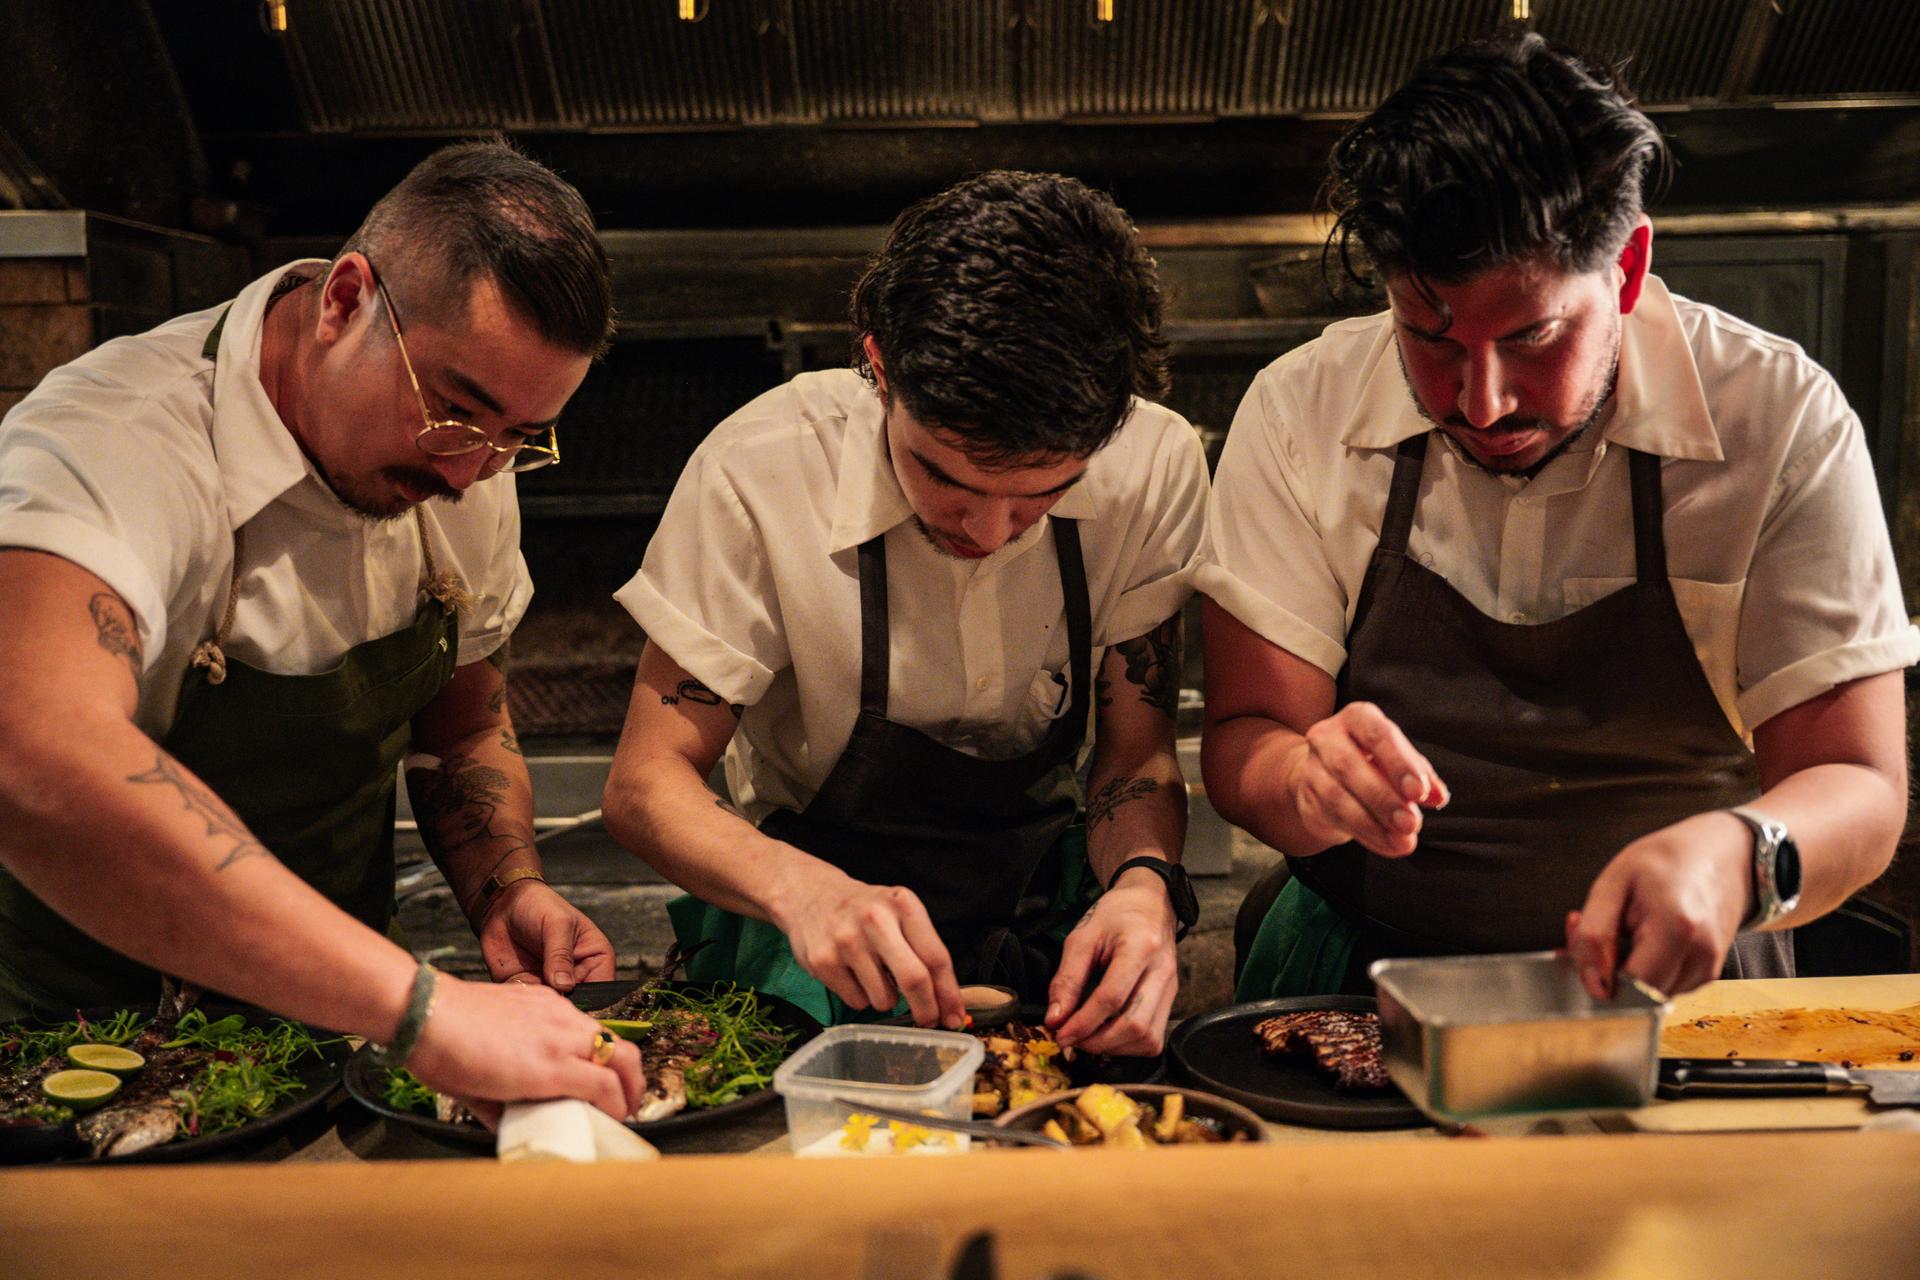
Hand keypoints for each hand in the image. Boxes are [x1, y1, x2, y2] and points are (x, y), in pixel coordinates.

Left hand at [405, 975, 646, 1127]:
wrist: (426, 1011)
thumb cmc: (445, 1057)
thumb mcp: (480, 1103)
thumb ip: (511, 1116)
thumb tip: (522, 1126)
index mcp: (549, 1068)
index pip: (609, 1089)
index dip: (619, 1110)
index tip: (614, 1120)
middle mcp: (561, 1037)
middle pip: (624, 1056)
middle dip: (635, 1083)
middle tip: (629, 1102)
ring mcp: (556, 1012)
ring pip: (607, 1034)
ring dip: (614, 1059)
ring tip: (604, 1077)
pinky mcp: (544, 997)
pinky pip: (579, 1018)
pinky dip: (585, 1037)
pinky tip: (568, 1050)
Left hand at [476, 879, 618, 992]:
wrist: (504, 904)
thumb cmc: (540, 906)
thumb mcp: (557, 925)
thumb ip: (561, 955)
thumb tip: (564, 986)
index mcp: (596, 959)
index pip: (603, 990)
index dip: (592, 1003)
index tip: (573, 1004)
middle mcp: (577, 977)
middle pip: (577, 1005)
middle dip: (563, 1006)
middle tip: (547, 995)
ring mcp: (551, 985)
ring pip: (550, 1008)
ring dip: (539, 1005)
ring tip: (529, 985)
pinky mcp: (528, 988)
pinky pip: (526, 1004)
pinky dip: (521, 1001)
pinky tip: (515, 986)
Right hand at [774, 869, 965, 1029]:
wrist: (810, 895)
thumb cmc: (864, 909)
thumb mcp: (897, 912)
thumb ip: (922, 948)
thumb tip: (946, 1000)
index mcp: (903, 905)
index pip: (936, 957)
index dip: (949, 993)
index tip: (955, 1016)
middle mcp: (876, 919)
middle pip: (914, 979)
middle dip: (927, 1010)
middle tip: (929, 1021)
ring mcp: (847, 941)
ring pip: (884, 999)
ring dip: (887, 999)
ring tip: (874, 975)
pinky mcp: (823, 961)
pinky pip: (856, 1002)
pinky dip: (860, 997)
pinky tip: (851, 973)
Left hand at [1043, 870, 1178, 1054]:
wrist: (1150, 903)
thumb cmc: (1115, 916)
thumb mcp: (1082, 938)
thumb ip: (1067, 979)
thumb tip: (1055, 1020)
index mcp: (1140, 947)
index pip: (1112, 998)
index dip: (1083, 1023)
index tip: (1060, 1034)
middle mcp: (1162, 971)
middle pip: (1135, 1025)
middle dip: (1098, 1042)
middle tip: (1071, 1040)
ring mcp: (1171, 988)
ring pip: (1148, 1038)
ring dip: (1113, 1047)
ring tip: (1087, 1038)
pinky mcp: (1171, 1000)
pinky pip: (1154, 1038)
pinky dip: (1128, 1046)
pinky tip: (1108, 1035)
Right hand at [1287, 701, 1448, 856]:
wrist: (1324, 775)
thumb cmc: (1371, 761)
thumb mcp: (1399, 761)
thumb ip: (1421, 776)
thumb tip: (1438, 796)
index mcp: (1358, 718)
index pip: (1377, 735)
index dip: (1398, 763)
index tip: (1419, 792)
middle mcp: (1327, 737)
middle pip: (1349, 766)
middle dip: (1384, 798)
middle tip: (1411, 823)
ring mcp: (1312, 767)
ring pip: (1337, 797)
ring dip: (1373, 823)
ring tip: (1403, 841)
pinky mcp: (1306, 797)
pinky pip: (1334, 818)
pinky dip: (1367, 835)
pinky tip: (1388, 845)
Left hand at [1565, 811, 1753, 1000]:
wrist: (1719, 854)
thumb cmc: (1665, 862)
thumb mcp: (1613, 883)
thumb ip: (1594, 934)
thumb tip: (1592, 982)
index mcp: (1676, 929)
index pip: (1631, 986)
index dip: (1598, 976)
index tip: (1583, 948)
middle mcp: (1700, 956)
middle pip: (1638, 995)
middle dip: (1607, 972)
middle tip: (1597, 931)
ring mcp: (1708, 969)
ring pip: (1648, 995)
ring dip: (1625, 972)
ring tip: (1622, 929)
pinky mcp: (1707, 975)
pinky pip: (1663, 986)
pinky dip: (1644, 970)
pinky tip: (1640, 938)